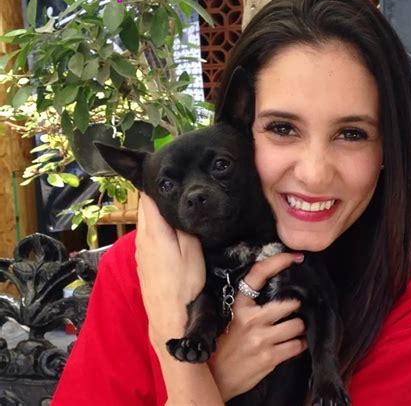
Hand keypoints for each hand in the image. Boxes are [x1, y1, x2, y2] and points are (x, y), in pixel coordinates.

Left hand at [136, 193, 205, 347]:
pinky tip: (167, 228)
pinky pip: (147, 235)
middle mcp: (141, 239)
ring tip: (173, 202)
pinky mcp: (142, 261)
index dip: (153, 182)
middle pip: (145, 208)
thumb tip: (180, 207)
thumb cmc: (185, 284)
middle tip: (173, 184)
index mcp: (153, 232)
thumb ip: (184, 226)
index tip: (164, 172)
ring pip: (146, 222)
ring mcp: (140, 251)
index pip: (147, 198)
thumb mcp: (192, 251)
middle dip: (155, 194)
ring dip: (155, 210)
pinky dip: (155, 226)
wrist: (170, 316)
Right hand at [208, 253, 306, 400]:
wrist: (212, 378)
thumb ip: (246, 305)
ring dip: (299, 328)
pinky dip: (299, 344)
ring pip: (297, 325)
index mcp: (238, 306)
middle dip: (296, 307)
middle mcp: (251, 319)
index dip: (278, 261)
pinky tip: (293, 343)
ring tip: (294, 329)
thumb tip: (270, 289)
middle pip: (289, 303)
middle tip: (294, 309)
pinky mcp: (269, 358)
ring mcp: (261, 339)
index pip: (259, 274)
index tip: (294, 257)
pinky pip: (297, 346)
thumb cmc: (220, 346)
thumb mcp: (227, 318)